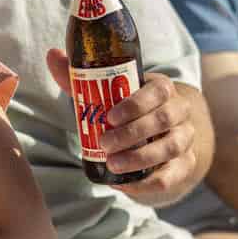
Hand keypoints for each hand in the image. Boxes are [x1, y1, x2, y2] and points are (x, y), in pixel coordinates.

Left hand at [46, 50, 199, 202]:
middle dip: (132, 133)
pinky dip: (147, 184)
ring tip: (113, 164)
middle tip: (104, 143)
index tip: (110, 117)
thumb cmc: (125, 108)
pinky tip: (123, 184)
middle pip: (163, 120)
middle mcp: (179, 111)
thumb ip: (79, 77)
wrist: (155, 132)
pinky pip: (170, 176)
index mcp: (162, 88)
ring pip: (170, 148)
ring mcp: (185, 139)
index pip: (158, 91)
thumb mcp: (106, 92)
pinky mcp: (184, 164)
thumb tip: (52, 55)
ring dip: (140, 158)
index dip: (136, 104)